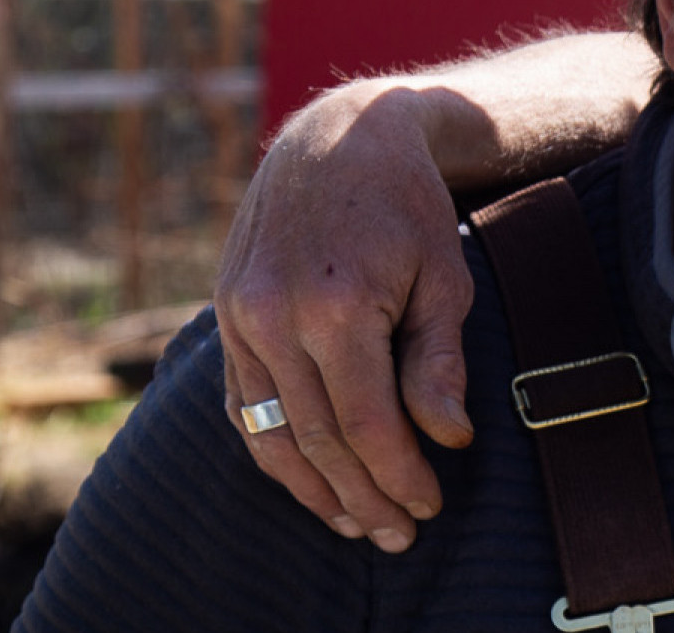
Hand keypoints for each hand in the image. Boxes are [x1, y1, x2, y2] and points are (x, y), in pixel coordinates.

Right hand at [215, 85, 480, 552]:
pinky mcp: (225, 316)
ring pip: (272, 430)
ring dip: (313, 487)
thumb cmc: (407, 208)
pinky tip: (309, 479)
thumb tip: (447, 438)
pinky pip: (244, 403)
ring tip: (357, 524)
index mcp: (334, 304)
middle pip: (318, 437)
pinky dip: (276, 449)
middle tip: (400, 534)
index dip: (399, 474)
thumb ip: (439, 360)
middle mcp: (273, 315)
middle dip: (362, 495)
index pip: (366, 423)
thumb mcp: (444, 275)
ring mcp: (240, 316)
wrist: (338, 139)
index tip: (430, 505)